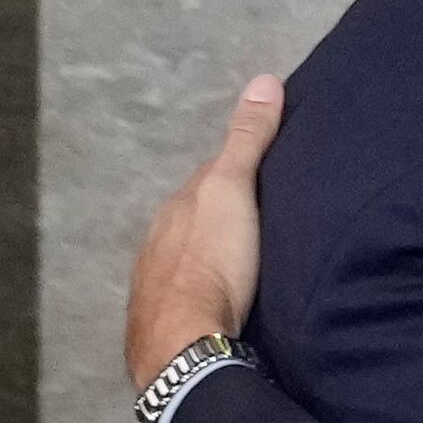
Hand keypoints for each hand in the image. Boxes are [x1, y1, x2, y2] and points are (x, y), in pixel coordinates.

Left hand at [124, 76, 283, 390]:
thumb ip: (248, 140)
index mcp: (176, 208)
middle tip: (262, 223)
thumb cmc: (213, 261)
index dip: (238, 173)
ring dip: (211, 257)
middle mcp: (158, 240)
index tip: (268, 175)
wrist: (185, 343)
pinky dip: (202, 291)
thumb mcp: (235, 189)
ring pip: (187, 258)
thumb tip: (264, 80)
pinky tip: (220, 302)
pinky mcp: (161, 323)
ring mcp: (155, 283)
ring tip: (244, 266)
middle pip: (196, 219)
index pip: (210, 178)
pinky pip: (185, 295)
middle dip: (222, 218)